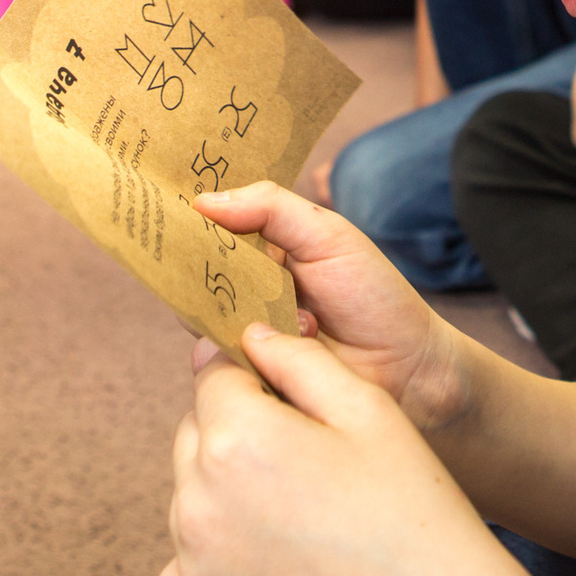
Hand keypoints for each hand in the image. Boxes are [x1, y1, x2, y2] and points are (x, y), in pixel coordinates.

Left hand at [158, 324, 557, 575]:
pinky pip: (186, 562)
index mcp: (239, 440)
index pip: (213, 374)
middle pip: (198, 434)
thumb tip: (253, 335)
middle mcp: (198, 503)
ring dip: (228, 492)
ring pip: (192, 496)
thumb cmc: (412, 514)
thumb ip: (301, 361)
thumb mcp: (371, 413)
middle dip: (240, 432)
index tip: (291, 400)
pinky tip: (277, 557)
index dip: (255, 377)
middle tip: (309, 463)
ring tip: (302, 515)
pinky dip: (218, 554)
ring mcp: (193, 566)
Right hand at [192, 182, 466, 428]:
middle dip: (211, 272)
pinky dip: (250, 349)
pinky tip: (302, 341)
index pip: (208, 231)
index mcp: (261, 251)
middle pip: (195, 276)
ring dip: (245, 313)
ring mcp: (242, 336)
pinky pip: (219, 362)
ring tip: (306, 316)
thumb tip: (203, 200)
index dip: (188, 222)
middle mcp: (244, 293)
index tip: (167, 209)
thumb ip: (271, 208)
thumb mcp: (328, 235)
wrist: (408, 369)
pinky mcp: (247, 376)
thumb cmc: (374, 295)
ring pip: (203, 319)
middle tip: (258, 274)